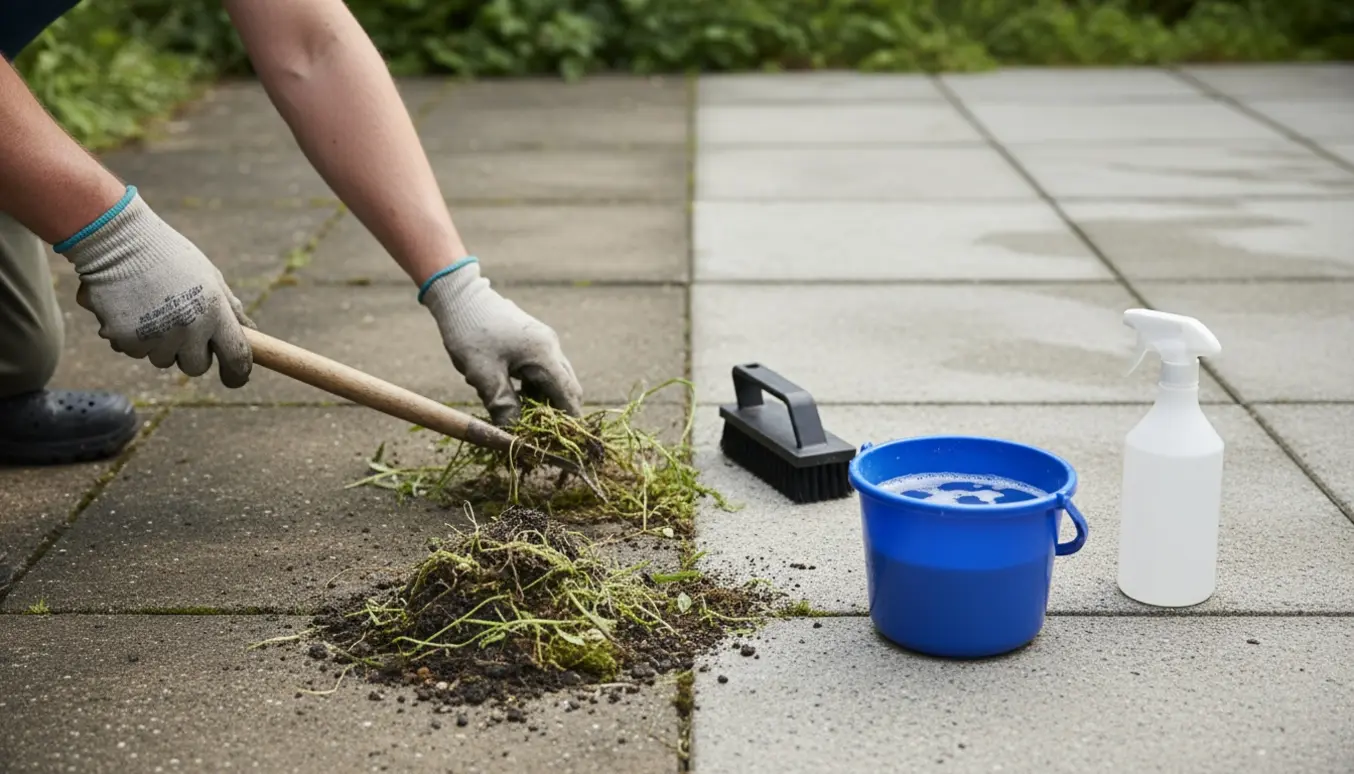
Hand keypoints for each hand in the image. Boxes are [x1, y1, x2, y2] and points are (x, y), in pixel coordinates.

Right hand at [59, 187, 254, 387]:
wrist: (118, 239)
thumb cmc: (168, 255)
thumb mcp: (209, 277)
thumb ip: (230, 309)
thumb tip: (252, 334)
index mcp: (215, 312)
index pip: (237, 358)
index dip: (238, 374)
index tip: (234, 379)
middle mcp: (188, 328)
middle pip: (196, 367)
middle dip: (190, 354)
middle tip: (179, 326)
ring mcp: (156, 335)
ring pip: (161, 360)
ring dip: (158, 343)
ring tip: (150, 307)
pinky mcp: (124, 338)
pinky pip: (132, 351)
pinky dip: (130, 336)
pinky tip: (128, 308)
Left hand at [420, 259, 582, 426]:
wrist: (459, 295)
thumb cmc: (470, 332)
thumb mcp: (484, 375)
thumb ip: (504, 406)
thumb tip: (516, 435)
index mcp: (545, 354)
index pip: (569, 396)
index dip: (569, 423)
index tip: (562, 444)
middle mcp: (551, 347)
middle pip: (567, 389)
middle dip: (558, 415)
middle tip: (542, 438)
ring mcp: (543, 343)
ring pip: (555, 382)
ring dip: (544, 403)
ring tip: (525, 422)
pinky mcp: (533, 342)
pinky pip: (543, 372)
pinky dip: (535, 390)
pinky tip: (516, 400)